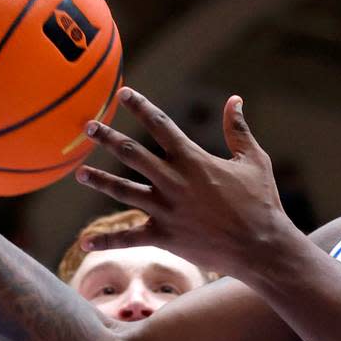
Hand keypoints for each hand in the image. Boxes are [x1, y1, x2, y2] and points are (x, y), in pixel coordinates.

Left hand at [75, 89, 295, 275]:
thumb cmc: (261, 202)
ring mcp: (166, 210)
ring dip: (99, 181)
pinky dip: (107, 240)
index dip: (140, 107)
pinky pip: (129, 238)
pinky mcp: (164, 237)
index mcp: (193, 159)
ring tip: (78, 173)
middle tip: (87, 126)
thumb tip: (234, 100)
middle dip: (107, 137)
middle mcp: (173, 181)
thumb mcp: (254, 160)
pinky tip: (86, 241)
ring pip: (123, 191)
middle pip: (131, 153)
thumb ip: (239, 130)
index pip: (161, 124)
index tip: (124, 93)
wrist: (261, 247)